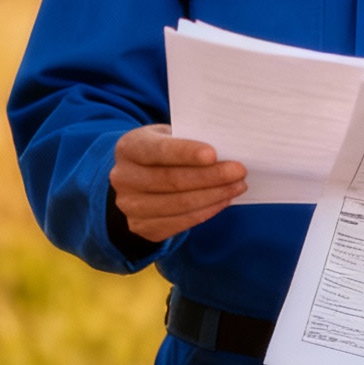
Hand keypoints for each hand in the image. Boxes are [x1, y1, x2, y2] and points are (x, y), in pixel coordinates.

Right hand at [109, 125, 245, 241]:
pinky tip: (224, 200)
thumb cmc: (161, 153)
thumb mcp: (166, 137)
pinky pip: (181, 223)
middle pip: (172, 181)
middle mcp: (123, 178)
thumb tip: (227, 148)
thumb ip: (187, 139)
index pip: (158, 151)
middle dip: (211, 176)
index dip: (186, 153)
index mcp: (129, 148)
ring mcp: (130, 206)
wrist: (136, 180)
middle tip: (240, 171)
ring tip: (238, 186)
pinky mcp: (142, 227)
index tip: (214, 154)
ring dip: (215, 196)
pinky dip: (207, 211)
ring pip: (180, 205)